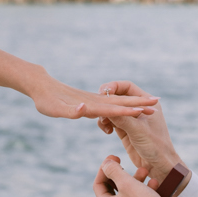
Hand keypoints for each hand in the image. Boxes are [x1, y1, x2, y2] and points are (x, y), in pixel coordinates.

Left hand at [32, 76, 156, 122]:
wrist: (40, 85)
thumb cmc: (45, 100)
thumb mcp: (55, 109)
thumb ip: (70, 110)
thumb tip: (84, 108)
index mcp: (90, 105)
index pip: (114, 109)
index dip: (129, 111)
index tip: (144, 110)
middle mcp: (95, 101)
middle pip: (121, 103)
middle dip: (139, 102)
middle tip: (157, 101)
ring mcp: (94, 100)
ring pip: (118, 102)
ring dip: (134, 103)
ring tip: (149, 103)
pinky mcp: (90, 101)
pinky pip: (110, 104)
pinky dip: (123, 105)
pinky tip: (130, 106)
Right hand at [94, 81, 179, 180]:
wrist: (159, 167)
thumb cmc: (155, 147)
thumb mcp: (138, 131)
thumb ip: (122, 118)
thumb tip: (106, 107)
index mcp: (147, 102)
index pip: (127, 86)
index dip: (113, 87)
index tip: (102, 92)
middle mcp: (139, 108)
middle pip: (117, 97)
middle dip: (106, 102)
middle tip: (98, 109)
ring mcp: (131, 119)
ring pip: (112, 110)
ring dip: (105, 115)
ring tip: (104, 124)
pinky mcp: (124, 130)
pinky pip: (110, 121)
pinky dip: (105, 124)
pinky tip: (107, 131)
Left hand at [94, 155, 184, 196]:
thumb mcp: (126, 182)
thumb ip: (113, 170)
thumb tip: (106, 164)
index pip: (99, 184)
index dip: (105, 169)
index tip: (114, 158)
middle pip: (113, 190)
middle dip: (122, 174)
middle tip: (127, 164)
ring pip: (127, 195)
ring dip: (135, 181)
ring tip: (145, 171)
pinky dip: (143, 192)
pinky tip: (153, 184)